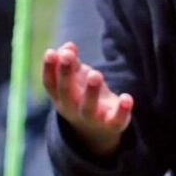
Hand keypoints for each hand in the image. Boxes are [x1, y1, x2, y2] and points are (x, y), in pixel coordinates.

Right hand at [40, 41, 133, 156]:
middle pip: (66, 93)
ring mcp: (92, 118)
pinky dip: (121, 110)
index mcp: (60, 97)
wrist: (99, 129)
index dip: (48, 68)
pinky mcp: (111, 124)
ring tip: (95, 74)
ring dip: (91, 92)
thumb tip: (68, 46)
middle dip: (66, 74)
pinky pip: (115, 120)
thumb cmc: (83, 94)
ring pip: (88, 108)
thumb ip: (71, 61)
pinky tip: (126, 97)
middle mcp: (72, 109)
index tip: (50, 52)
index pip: (50, 83)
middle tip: (68, 55)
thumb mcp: (75, 77)